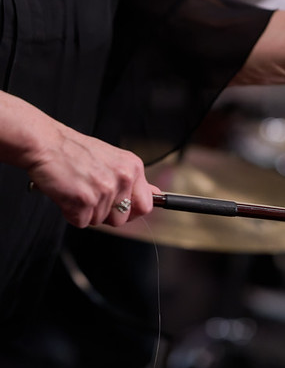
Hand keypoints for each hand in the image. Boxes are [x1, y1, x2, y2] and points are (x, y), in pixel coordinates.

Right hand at [26, 123, 160, 228]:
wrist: (46, 144)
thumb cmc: (75, 152)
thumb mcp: (113, 160)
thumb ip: (132, 181)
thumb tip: (155, 195)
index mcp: (133, 167)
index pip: (146, 204)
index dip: (131, 212)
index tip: (121, 209)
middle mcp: (123, 177)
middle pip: (122, 219)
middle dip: (106, 214)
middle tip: (91, 195)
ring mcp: (105, 190)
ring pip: (99, 221)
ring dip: (86, 211)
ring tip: (78, 188)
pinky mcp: (85, 200)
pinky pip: (81, 222)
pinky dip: (71, 213)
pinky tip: (68, 194)